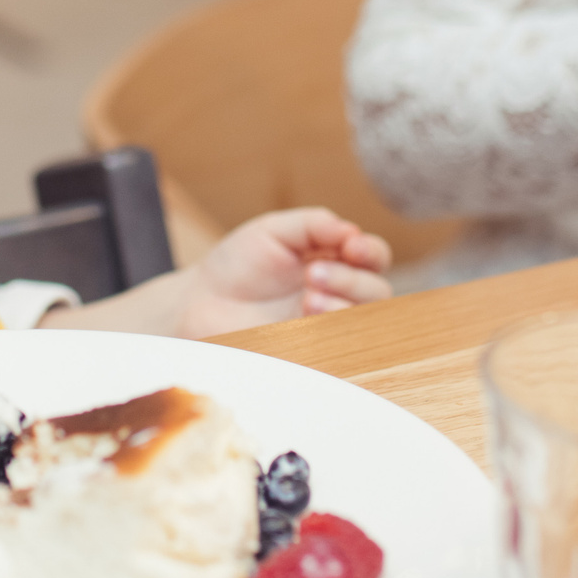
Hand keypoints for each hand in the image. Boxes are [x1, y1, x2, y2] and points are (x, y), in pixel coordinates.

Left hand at [175, 208, 393, 338]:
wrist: (199, 304)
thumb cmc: (237, 264)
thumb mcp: (271, 231)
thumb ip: (313, 225)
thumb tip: (351, 231)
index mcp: (335, 260)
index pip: (374, 257)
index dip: (370, 252)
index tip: (350, 247)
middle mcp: (339, 294)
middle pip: (377, 292)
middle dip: (351, 281)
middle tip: (312, 275)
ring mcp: (328, 326)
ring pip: (366, 324)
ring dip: (345, 308)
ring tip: (308, 299)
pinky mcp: (314, 353)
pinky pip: (342, 352)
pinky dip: (332, 335)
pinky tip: (306, 322)